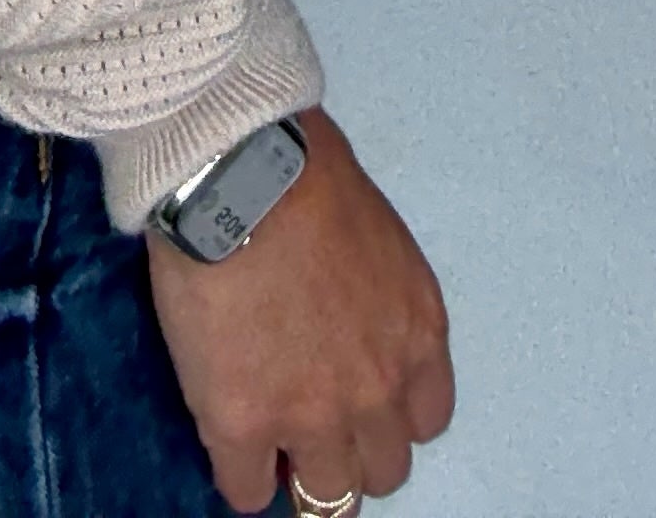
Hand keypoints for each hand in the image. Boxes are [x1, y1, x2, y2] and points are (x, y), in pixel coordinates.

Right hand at [143, 105, 454, 509]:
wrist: (239, 171)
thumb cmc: (307, 174)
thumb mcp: (379, 239)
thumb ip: (378, 301)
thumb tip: (346, 313)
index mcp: (417, 337)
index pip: (425, 421)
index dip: (388, 414)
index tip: (359, 399)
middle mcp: (377, 391)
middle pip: (383, 470)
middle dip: (352, 448)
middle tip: (315, 419)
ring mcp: (312, 417)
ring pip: (327, 498)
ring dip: (304, 474)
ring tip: (275, 445)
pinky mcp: (242, 425)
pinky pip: (247, 492)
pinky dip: (242, 477)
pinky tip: (230, 444)